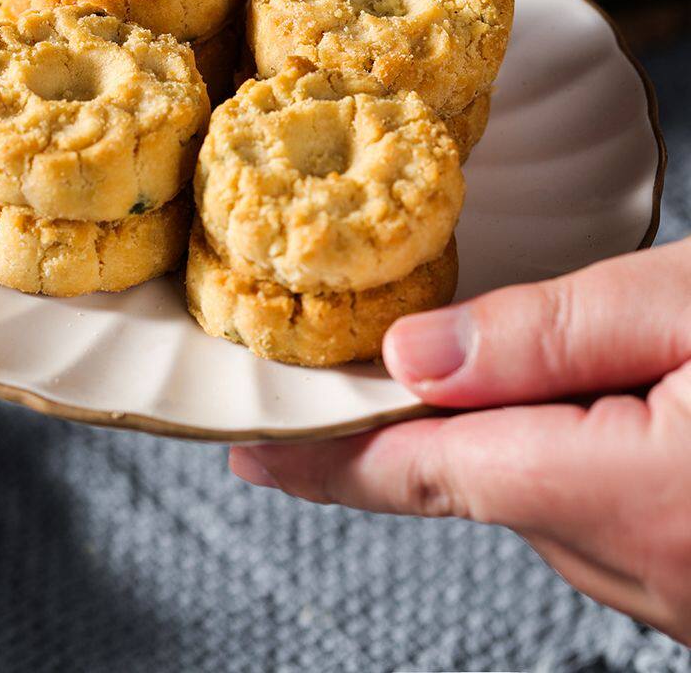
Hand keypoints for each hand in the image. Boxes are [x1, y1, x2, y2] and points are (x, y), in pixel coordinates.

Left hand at [230, 239, 690, 644]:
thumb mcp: (690, 307)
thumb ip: (551, 335)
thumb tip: (411, 353)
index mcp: (623, 497)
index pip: (419, 474)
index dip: (322, 456)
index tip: (248, 445)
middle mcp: (645, 568)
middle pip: (473, 481)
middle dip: (412, 423)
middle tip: (358, 366)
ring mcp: (680, 588)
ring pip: (534, 496)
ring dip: (500, 434)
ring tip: (498, 363)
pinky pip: (592, 513)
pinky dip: (564, 457)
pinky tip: (596, 406)